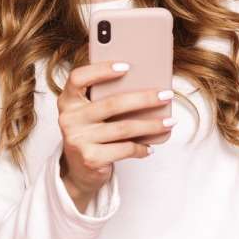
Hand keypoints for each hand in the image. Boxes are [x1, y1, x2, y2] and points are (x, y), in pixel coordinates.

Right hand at [56, 61, 175, 208]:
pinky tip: (151, 146)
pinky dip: (141, 148)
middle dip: (144, 98)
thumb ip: (104, 98)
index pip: (78, 78)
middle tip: (166, 95)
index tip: (127, 66)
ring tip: (170, 122)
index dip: (101, 70)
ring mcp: (78, 139)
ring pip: (124, 128)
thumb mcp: (90, 113)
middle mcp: (69, 119)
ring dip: (151, 125)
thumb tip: (145, 85)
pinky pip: (124, 149)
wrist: (79, 171)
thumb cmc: (91, 133)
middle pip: (112, 103)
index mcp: (68, 101)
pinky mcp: (90, 159)